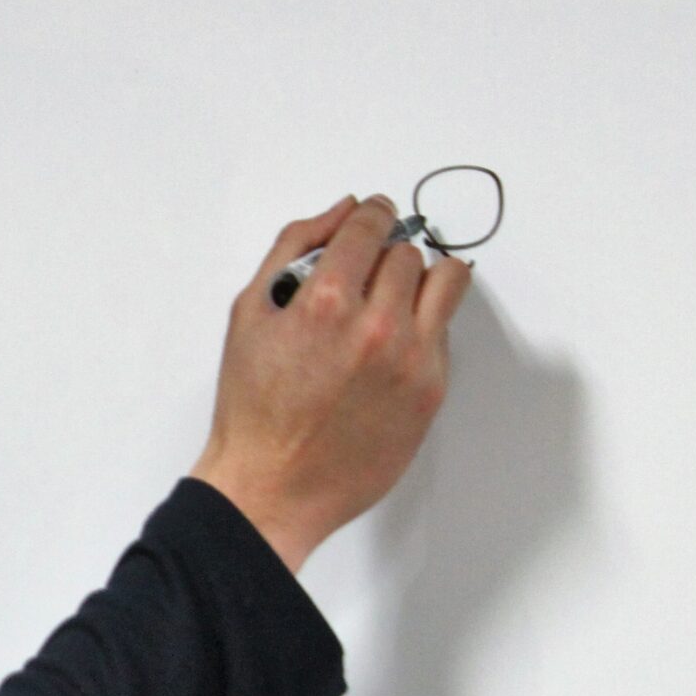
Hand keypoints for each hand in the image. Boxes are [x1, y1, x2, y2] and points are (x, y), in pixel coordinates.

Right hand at [189, 194, 472, 572]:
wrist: (273, 484)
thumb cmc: (253, 407)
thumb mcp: (249, 313)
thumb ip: (293, 249)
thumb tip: (340, 211)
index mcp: (326, 302)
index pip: (370, 226)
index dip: (372, 214)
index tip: (374, 215)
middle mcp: (377, 327)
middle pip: (408, 253)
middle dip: (385, 255)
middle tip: (365, 276)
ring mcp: (412, 360)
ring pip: (445, 282)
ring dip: (420, 280)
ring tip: (394, 299)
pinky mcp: (432, 391)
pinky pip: (445, 332)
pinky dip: (424, 326)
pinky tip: (390, 345)